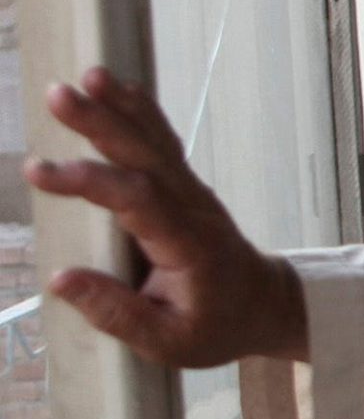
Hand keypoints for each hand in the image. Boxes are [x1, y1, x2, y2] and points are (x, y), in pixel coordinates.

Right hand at [24, 66, 310, 366]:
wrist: (267, 307)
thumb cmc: (219, 327)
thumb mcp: (171, 343)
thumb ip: (117, 314)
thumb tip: (60, 279)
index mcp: (190, 246)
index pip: (138, 201)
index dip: (91, 182)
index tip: (41, 172)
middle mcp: (193, 209)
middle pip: (147, 158)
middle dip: (104, 124)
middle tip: (59, 95)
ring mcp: (192, 194)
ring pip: (155, 143)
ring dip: (121, 108)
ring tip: (88, 76)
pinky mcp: (184, 187)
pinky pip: (161, 144)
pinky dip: (139, 112)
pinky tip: (114, 85)